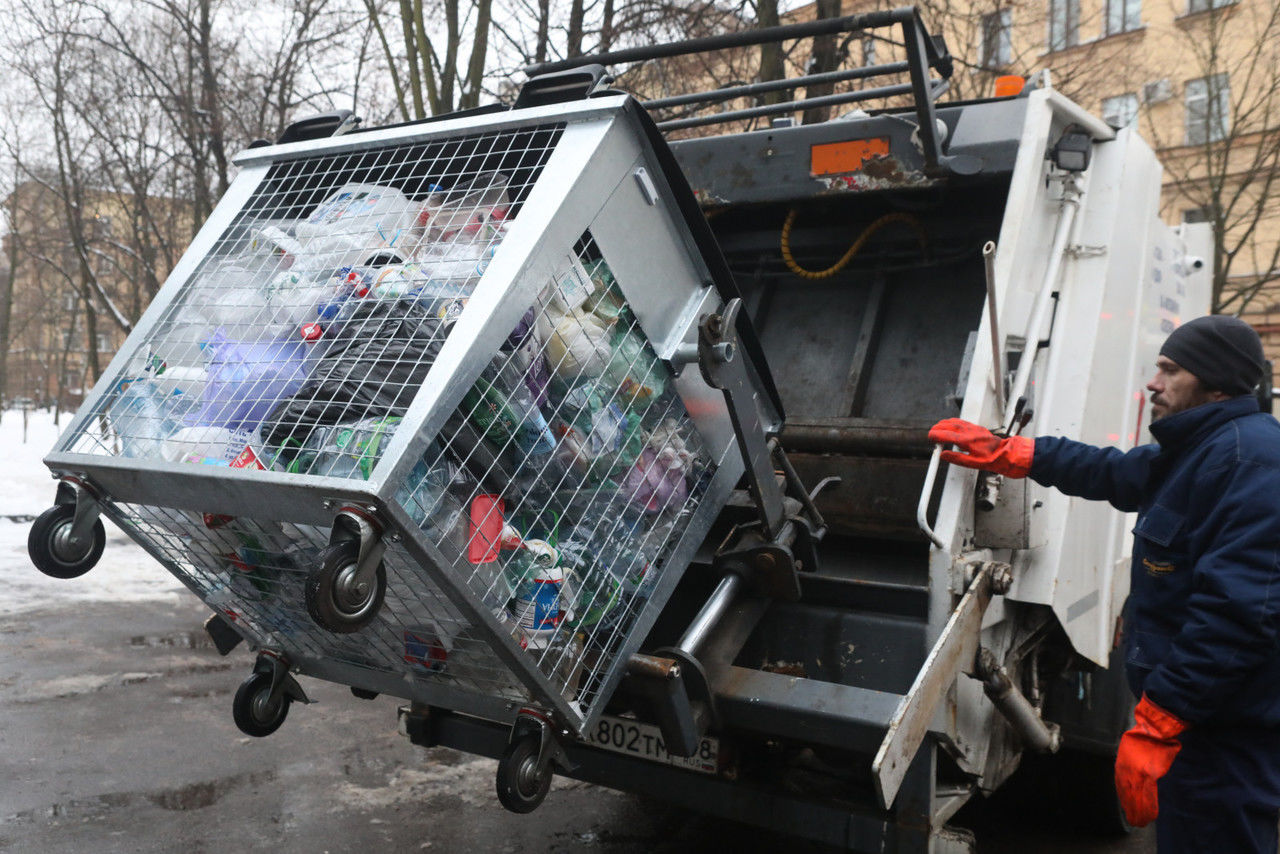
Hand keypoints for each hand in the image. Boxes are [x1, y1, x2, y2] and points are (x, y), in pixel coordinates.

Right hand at [927, 418, 1033, 477]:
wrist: (1008, 454)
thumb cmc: (993, 460)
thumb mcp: (973, 464)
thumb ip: (956, 459)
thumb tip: (943, 455)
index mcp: (967, 441)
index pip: (946, 435)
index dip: (936, 436)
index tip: (930, 437)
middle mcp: (970, 432)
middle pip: (949, 426)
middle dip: (938, 428)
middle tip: (931, 434)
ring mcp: (974, 429)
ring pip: (955, 422)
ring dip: (944, 424)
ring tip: (938, 428)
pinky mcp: (978, 428)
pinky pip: (962, 422)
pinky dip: (953, 422)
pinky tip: (952, 425)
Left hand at [1114, 694, 1188, 826]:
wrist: (1155, 727)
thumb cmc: (1149, 736)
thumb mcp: (1135, 748)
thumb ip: (1135, 761)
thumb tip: (1141, 772)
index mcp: (1123, 762)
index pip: (1122, 784)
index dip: (1125, 798)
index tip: (1127, 808)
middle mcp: (1126, 769)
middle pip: (1127, 793)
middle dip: (1130, 808)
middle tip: (1134, 821)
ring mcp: (1136, 772)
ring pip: (1135, 797)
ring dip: (1139, 811)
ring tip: (1141, 822)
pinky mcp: (1146, 773)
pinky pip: (1146, 794)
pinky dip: (1148, 806)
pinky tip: (1149, 815)